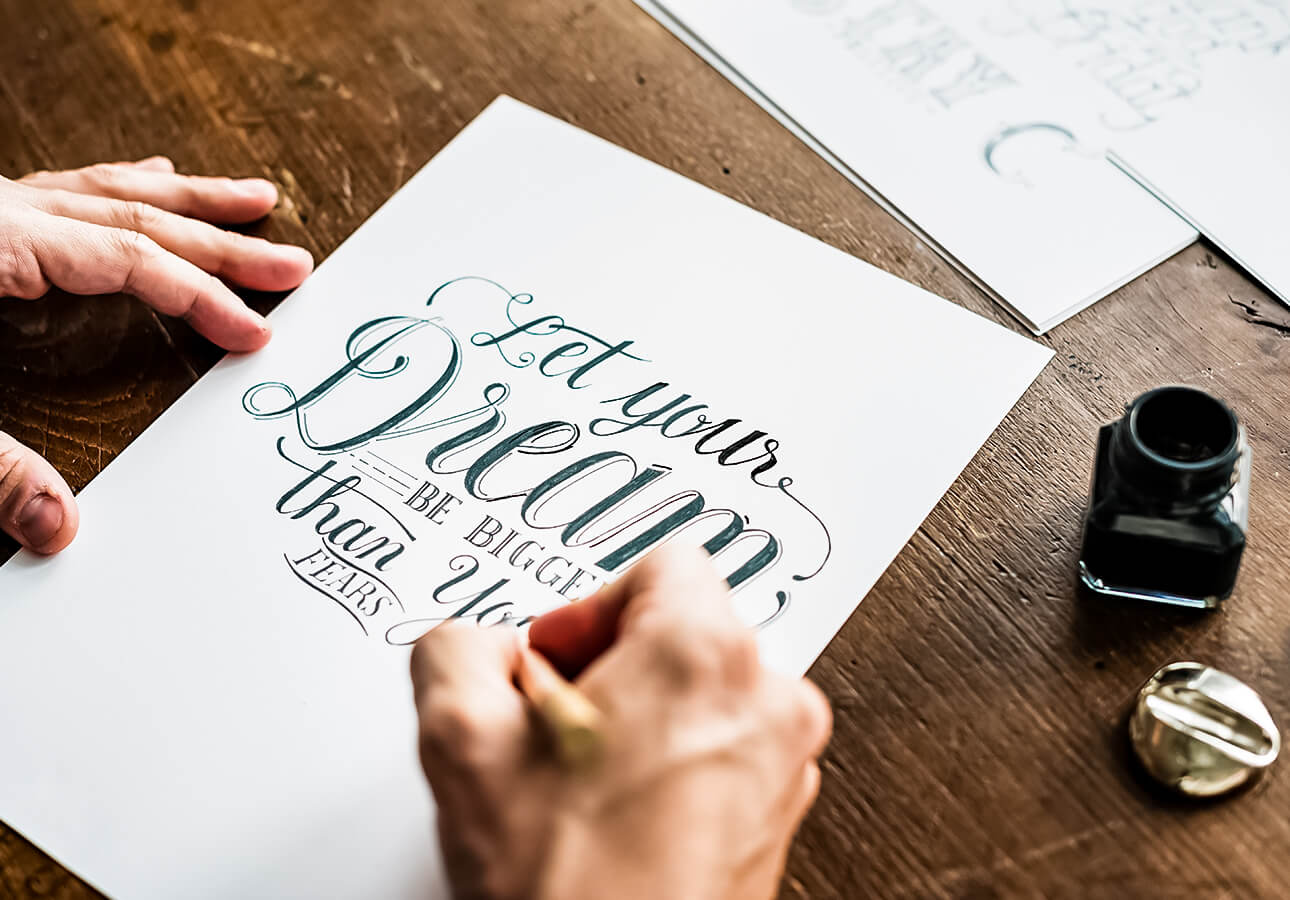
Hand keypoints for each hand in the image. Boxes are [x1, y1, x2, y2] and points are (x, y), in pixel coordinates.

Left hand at [0, 156, 312, 553]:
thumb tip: (60, 532)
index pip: (130, 262)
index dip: (202, 299)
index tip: (254, 334)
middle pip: (138, 215)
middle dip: (223, 241)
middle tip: (292, 259)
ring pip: (108, 188)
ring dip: (187, 197)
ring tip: (249, 199)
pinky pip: (67, 187)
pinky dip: (118, 185)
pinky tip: (144, 177)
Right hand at [410, 545, 831, 899]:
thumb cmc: (567, 889)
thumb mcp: (460, 741)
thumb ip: (457, 645)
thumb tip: (475, 643)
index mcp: (704, 654)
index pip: (665, 562)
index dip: (591, 607)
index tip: (556, 659)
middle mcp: (768, 701)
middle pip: (685, 628)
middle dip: (611, 666)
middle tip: (555, 726)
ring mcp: (783, 764)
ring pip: (703, 694)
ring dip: (641, 719)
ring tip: (582, 781)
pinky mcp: (777, 816)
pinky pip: (724, 752)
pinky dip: (674, 766)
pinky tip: (616, 816)